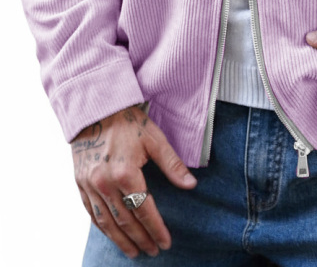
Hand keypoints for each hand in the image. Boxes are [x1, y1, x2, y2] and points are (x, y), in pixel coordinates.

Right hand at [71, 104, 197, 258]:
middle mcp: (105, 183)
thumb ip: (172, 164)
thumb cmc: (129, 121)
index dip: (156, 229)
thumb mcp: (154, 138)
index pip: (144, 210)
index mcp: (126, 172)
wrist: (96, 109)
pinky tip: (112, 235)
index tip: (166, 242)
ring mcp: (90, 185)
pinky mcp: (80, 184)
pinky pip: (91, 213)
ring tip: (134, 252)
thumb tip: (191, 185)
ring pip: (106, 222)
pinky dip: (103, 228)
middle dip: (141, 239)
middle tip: (153, 251)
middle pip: (125, 221)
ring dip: (121, 240)